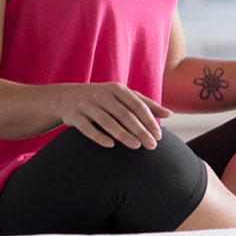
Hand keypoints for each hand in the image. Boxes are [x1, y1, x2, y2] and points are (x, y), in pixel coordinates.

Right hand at [56, 82, 172, 148]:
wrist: (66, 97)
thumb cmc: (102, 98)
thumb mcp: (122, 96)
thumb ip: (145, 104)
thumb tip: (169, 114)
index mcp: (117, 89)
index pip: (137, 105)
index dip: (149, 120)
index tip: (159, 135)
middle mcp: (102, 94)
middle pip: (124, 114)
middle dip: (140, 130)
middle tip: (152, 145)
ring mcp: (87, 104)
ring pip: (107, 121)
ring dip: (122, 134)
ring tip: (136, 146)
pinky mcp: (74, 115)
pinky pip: (87, 127)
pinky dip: (98, 136)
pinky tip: (110, 145)